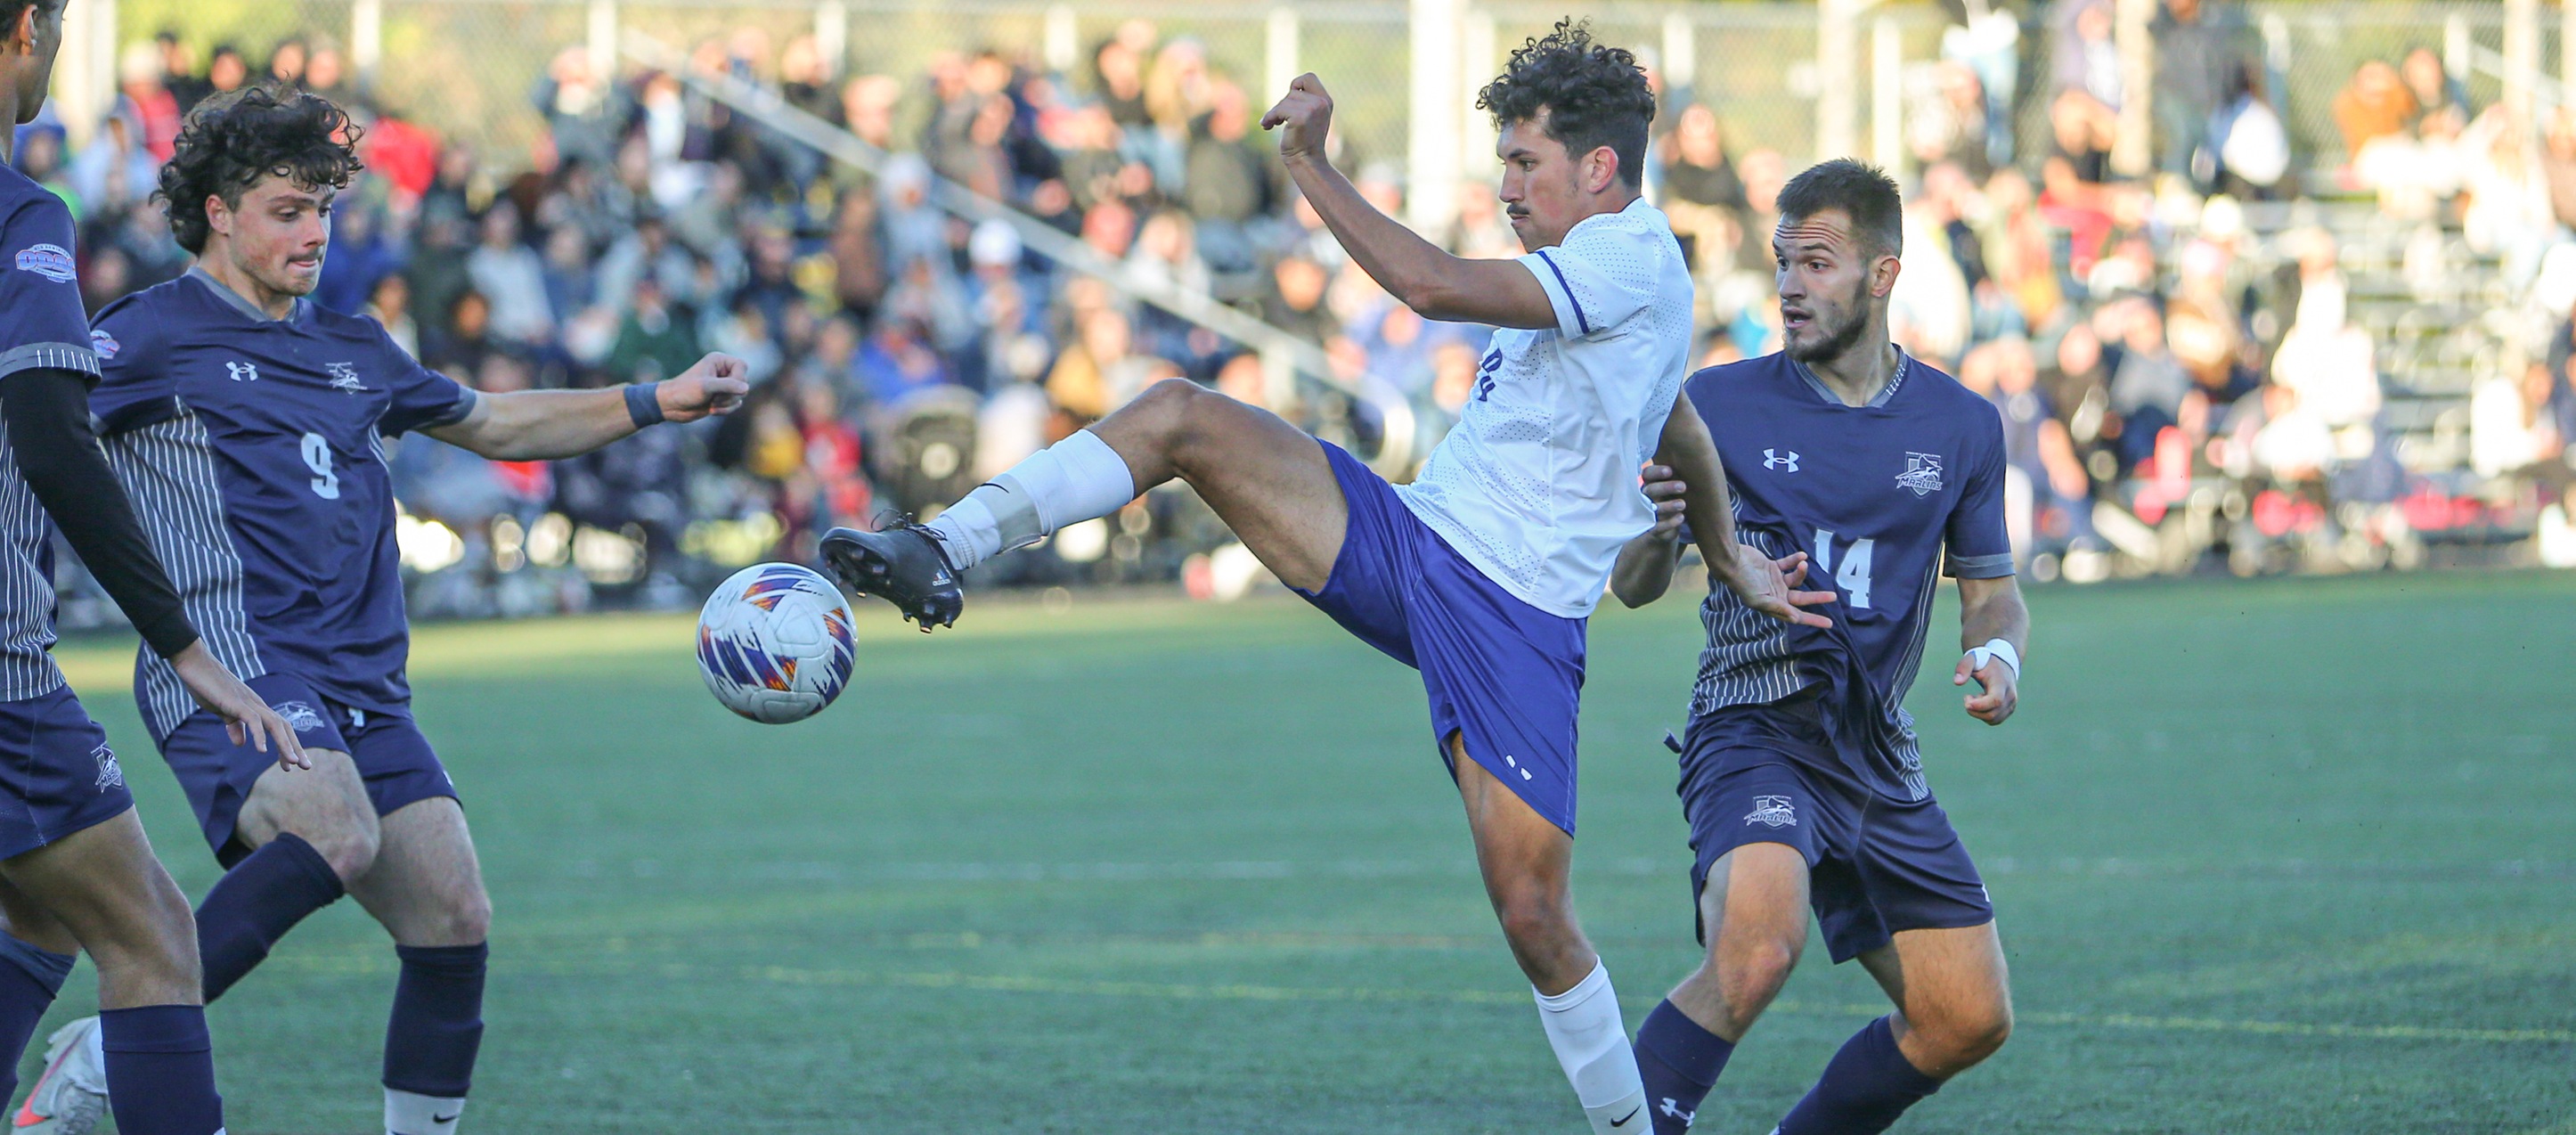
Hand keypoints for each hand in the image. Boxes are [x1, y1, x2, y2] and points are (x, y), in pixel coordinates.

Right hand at [168, 642, 308, 769]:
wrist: (193, 663)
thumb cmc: (207, 686)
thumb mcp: (222, 710)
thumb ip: (233, 725)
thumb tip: (241, 744)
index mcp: (255, 708)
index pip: (278, 728)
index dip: (287, 745)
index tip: (291, 765)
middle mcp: (257, 705)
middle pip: (283, 727)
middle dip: (296, 747)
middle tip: (306, 767)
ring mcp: (248, 702)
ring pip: (275, 724)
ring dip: (285, 744)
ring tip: (293, 762)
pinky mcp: (235, 702)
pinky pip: (253, 720)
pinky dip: (259, 735)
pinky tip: (261, 751)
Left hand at [659, 354, 751, 422]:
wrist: (671, 405)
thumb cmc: (685, 391)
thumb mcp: (706, 386)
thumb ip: (728, 386)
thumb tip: (746, 388)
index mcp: (719, 361)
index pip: (742, 366)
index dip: (738, 378)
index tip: (726, 388)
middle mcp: (723, 371)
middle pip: (743, 382)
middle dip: (730, 394)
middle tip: (715, 398)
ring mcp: (723, 385)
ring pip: (740, 395)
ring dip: (727, 403)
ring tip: (712, 405)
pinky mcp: (722, 398)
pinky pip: (736, 404)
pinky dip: (726, 410)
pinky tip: (712, 410)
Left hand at [1260, 73, 1334, 161]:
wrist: (1307, 161)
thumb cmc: (1304, 141)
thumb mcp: (1309, 116)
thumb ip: (1305, 101)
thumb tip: (1292, 87)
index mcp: (1326, 101)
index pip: (1309, 77)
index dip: (1296, 85)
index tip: (1291, 101)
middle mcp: (1322, 103)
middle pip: (1293, 91)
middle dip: (1283, 104)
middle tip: (1280, 119)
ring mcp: (1313, 109)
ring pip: (1285, 101)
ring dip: (1276, 113)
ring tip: (1275, 124)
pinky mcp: (1301, 117)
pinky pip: (1278, 110)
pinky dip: (1270, 118)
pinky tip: (1268, 127)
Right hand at [1639, 463, 1685, 536]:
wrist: (1666, 528)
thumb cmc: (1673, 500)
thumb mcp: (1673, 487)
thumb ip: (1679, 475)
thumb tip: (1696, 456)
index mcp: (1651, 484)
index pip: (1647, 474)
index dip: (1656, 472)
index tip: (1670, 471)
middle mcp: (1646, 498)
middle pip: (1650, 490)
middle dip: (1666, 487)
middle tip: (1683, 486)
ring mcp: (1648, 514)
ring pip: (1654, 509)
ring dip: (1668, 505)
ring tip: (1683, 504)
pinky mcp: (1653, 530)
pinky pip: (1658, 527)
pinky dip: (1670, 523)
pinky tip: (1681, 518)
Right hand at [1722, 544, 1835, 628]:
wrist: (1732, 561)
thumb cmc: (1743, 583)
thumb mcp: (1760, 599)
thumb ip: (1778, 607)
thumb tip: (1796, 617)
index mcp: (1774, 606)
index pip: (1797, 615)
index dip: (1813, 620)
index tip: (1830, 624)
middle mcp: (1776, 595)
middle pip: (1802, 598)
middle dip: (1817, 598)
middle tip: (1833, 597)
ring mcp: (1775, 581)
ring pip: (1796, 579)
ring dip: (1802, 572)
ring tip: (1803, 564)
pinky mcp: (1773, 567)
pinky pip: (1789, 564)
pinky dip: (1796, 560)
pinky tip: (1802, 556)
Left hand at [1954, 649, 2017, 724]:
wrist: (2002, 664)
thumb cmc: (1985, 661)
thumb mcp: (1972, 658)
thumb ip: (1964, 667)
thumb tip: (1957, 682)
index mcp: (2001, 682)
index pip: (1996, 700)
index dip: (1980, 705)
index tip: (1966, 701)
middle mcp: (2010, 695)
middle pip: (1992, 714)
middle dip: (1974, 710)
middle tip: (1967, 697)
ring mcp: (2011, 704)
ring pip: (1993, 720)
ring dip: (1978, 712)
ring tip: (1977, 697)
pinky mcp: (2009, 710)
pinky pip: (1994, 720)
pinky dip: (1983, 715)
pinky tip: (1982, 702)